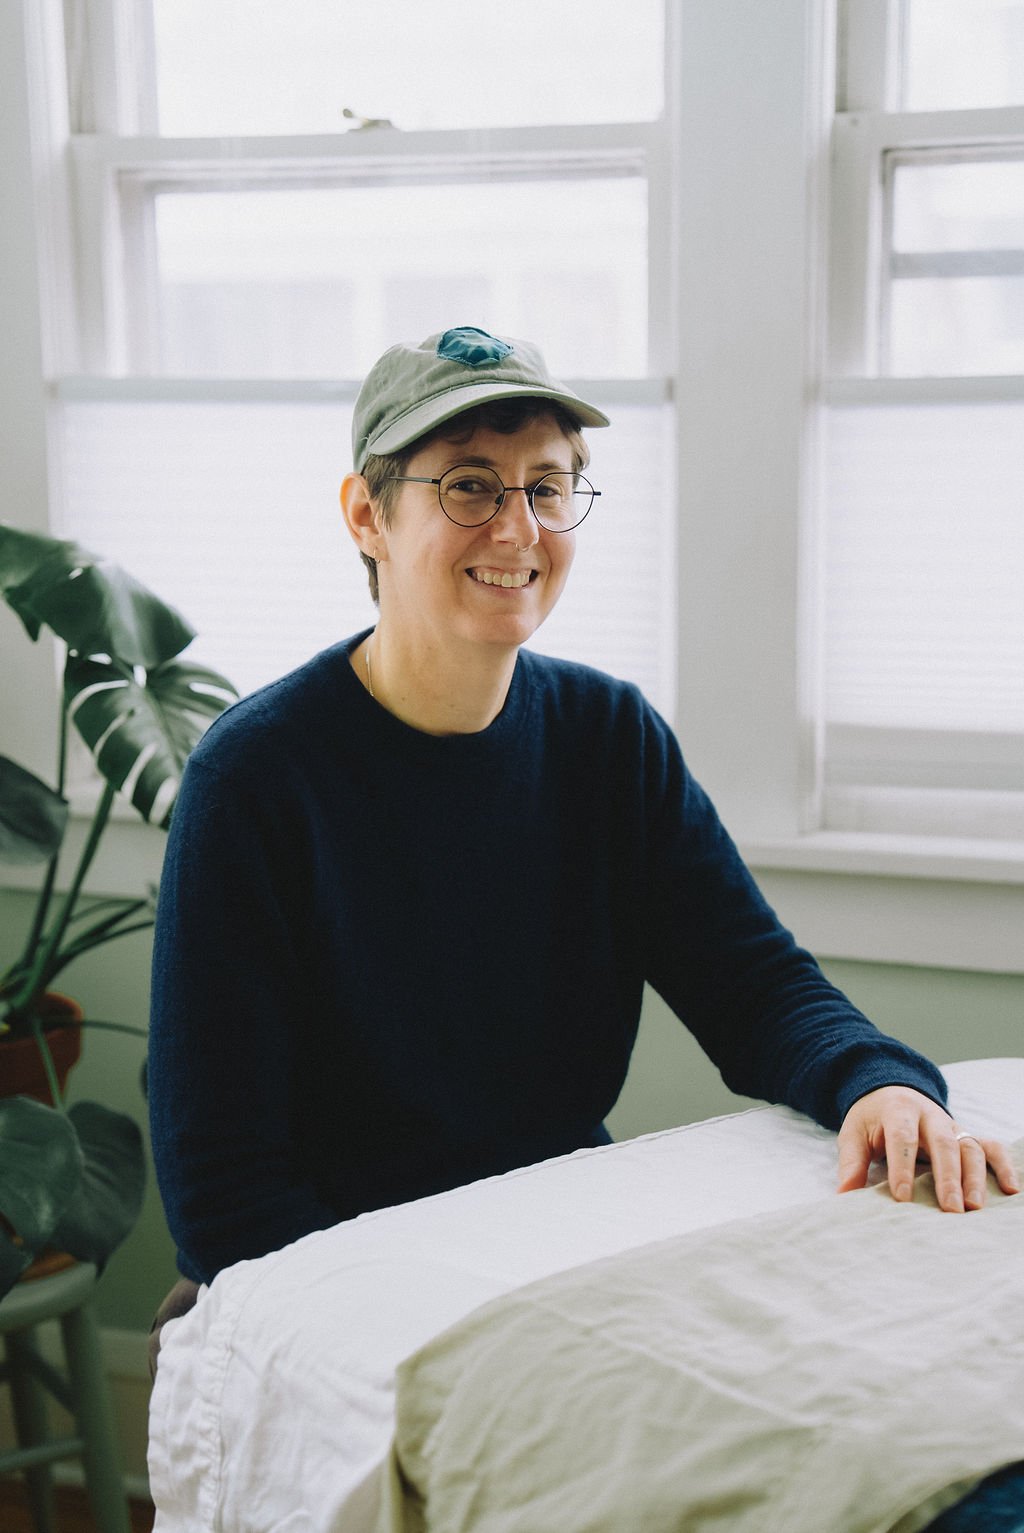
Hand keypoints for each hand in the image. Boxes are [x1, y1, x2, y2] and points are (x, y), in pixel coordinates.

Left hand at [837, 1085, 1019, 1211]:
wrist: (890, 1090)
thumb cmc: (872, 1119)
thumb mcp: (854, 1134)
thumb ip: (851, 1163)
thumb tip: (843, 1195)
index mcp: (898, 1110)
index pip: (902, 1137)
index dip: (902, 1166)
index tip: (902, 1197)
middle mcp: (930, 1115)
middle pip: (943, 1143)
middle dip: (947, 1176)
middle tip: (950, 1209)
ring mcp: (951, 1124)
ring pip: (969, 1146)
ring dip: (975, 1177)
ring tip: (975, 1207)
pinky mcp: (966, 1134)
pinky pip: (990, 1146)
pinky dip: (1003, 1164)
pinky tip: (1011, 1188)